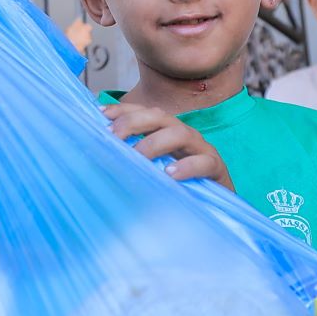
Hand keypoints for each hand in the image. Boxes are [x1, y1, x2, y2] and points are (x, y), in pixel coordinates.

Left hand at [103, 102, 234, 191]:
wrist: (215, 206)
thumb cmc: (178, 184)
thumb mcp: (152, 168)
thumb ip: (132, 159)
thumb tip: (102, 155)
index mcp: (166, 131)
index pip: (144, 111)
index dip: (123, 109)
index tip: (101, 114)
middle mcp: (183, 134)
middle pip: (159, 116)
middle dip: (134, 121)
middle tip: (113, 136)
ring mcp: (201, 149)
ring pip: (180, 134)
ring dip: (155, 143)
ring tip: (137, 157)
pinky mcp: (215, 169)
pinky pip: (204, 162)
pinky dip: (187, 166)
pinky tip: (170, 174)